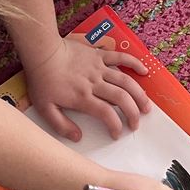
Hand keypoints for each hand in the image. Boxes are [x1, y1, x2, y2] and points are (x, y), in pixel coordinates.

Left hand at [24, 37, 152, 140]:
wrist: (42, 52)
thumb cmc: (42, 80)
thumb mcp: (45, 108)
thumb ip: (61, 125)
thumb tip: (78, 137)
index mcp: (82, 97)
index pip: (106, 113)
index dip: (115, 125)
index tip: (117, 134)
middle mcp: (94, 83)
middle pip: (121, 98)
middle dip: (133, 113)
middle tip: (136, 124)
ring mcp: (99, 68)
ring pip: (125, 81)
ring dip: (139, 94)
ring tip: (147, 106)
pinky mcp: (99, 55)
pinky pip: (121, 57)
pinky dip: (134, 63)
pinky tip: (144, 71)